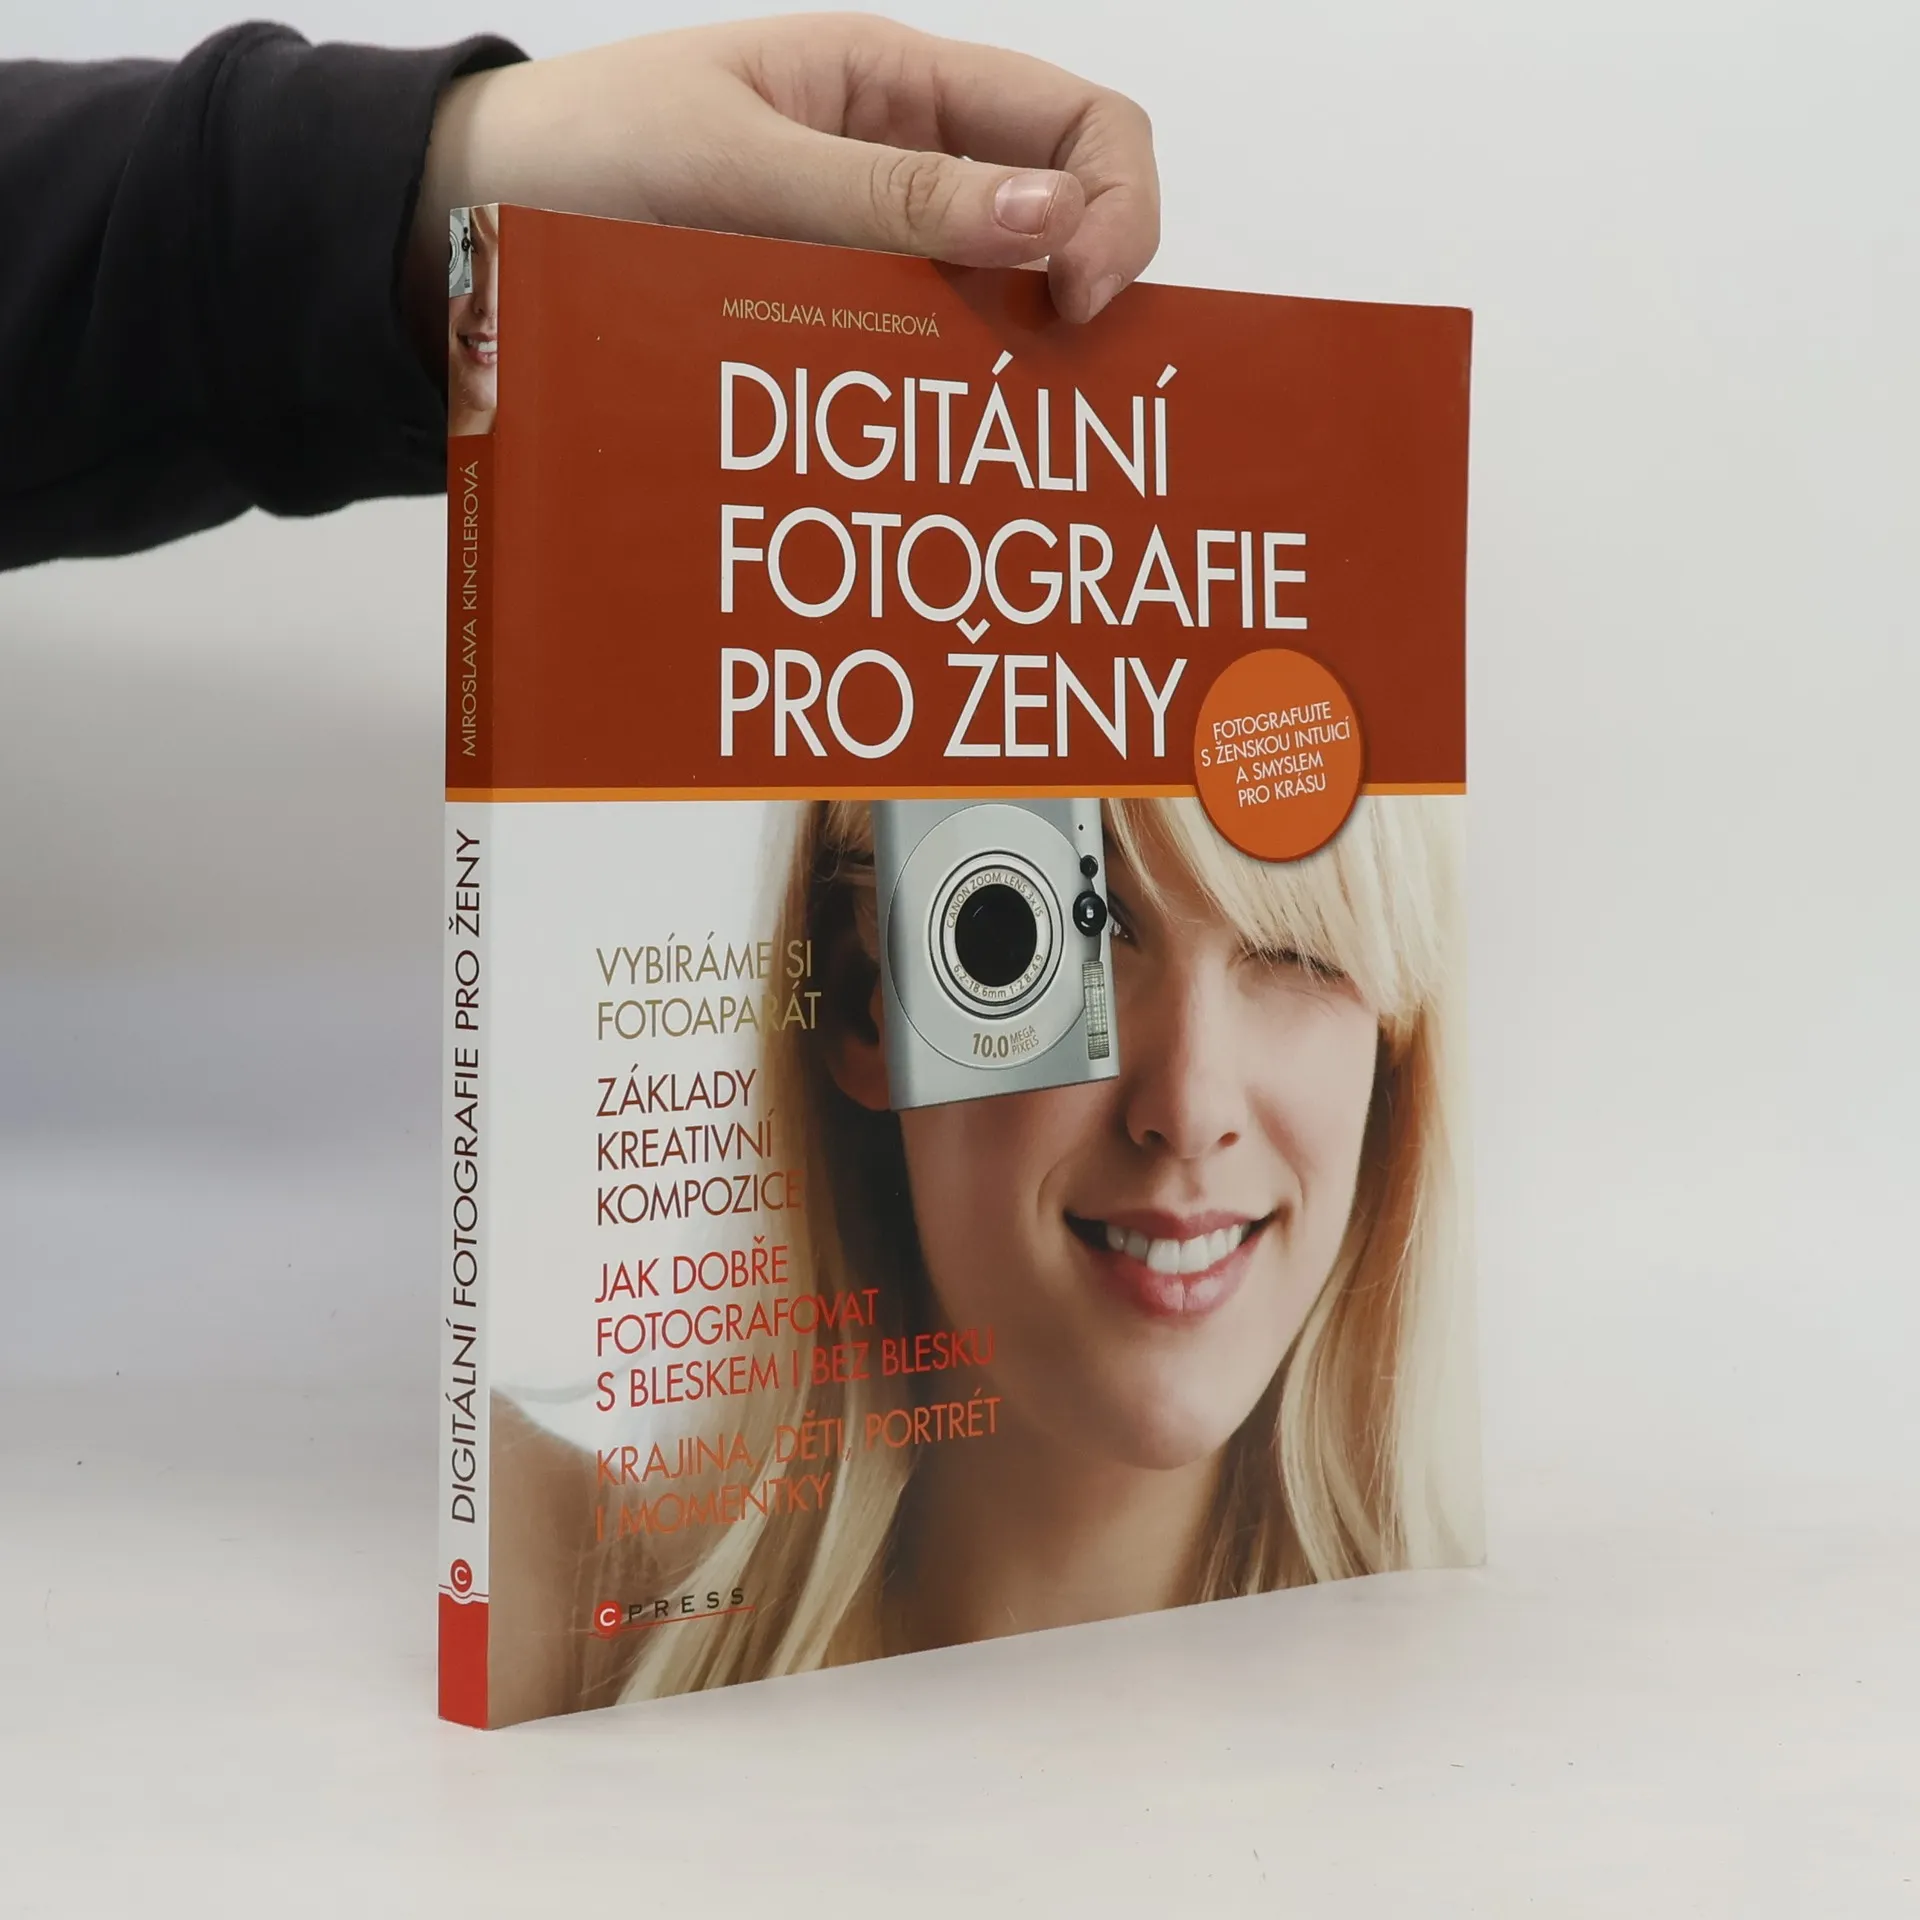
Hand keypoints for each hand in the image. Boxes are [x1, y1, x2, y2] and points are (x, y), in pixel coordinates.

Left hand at [410, 11, 1158, 357]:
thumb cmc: (582, 151)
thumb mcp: (737, 161)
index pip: (1076, 122)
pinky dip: (947, 393)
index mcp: (895, 85)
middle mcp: (904, 164)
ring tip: (1004, 428)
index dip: (1114, 204)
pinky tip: (940, 436)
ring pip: (998, 301)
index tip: (1077, 299)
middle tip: (1048, 384)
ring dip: (1016, 358)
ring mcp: (872, 248)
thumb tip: (1048, 218)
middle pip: (1060, 216)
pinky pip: (922, 352)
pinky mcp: (832, 318)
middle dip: (1083, 289)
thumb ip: (889, 197)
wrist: (467, 218)